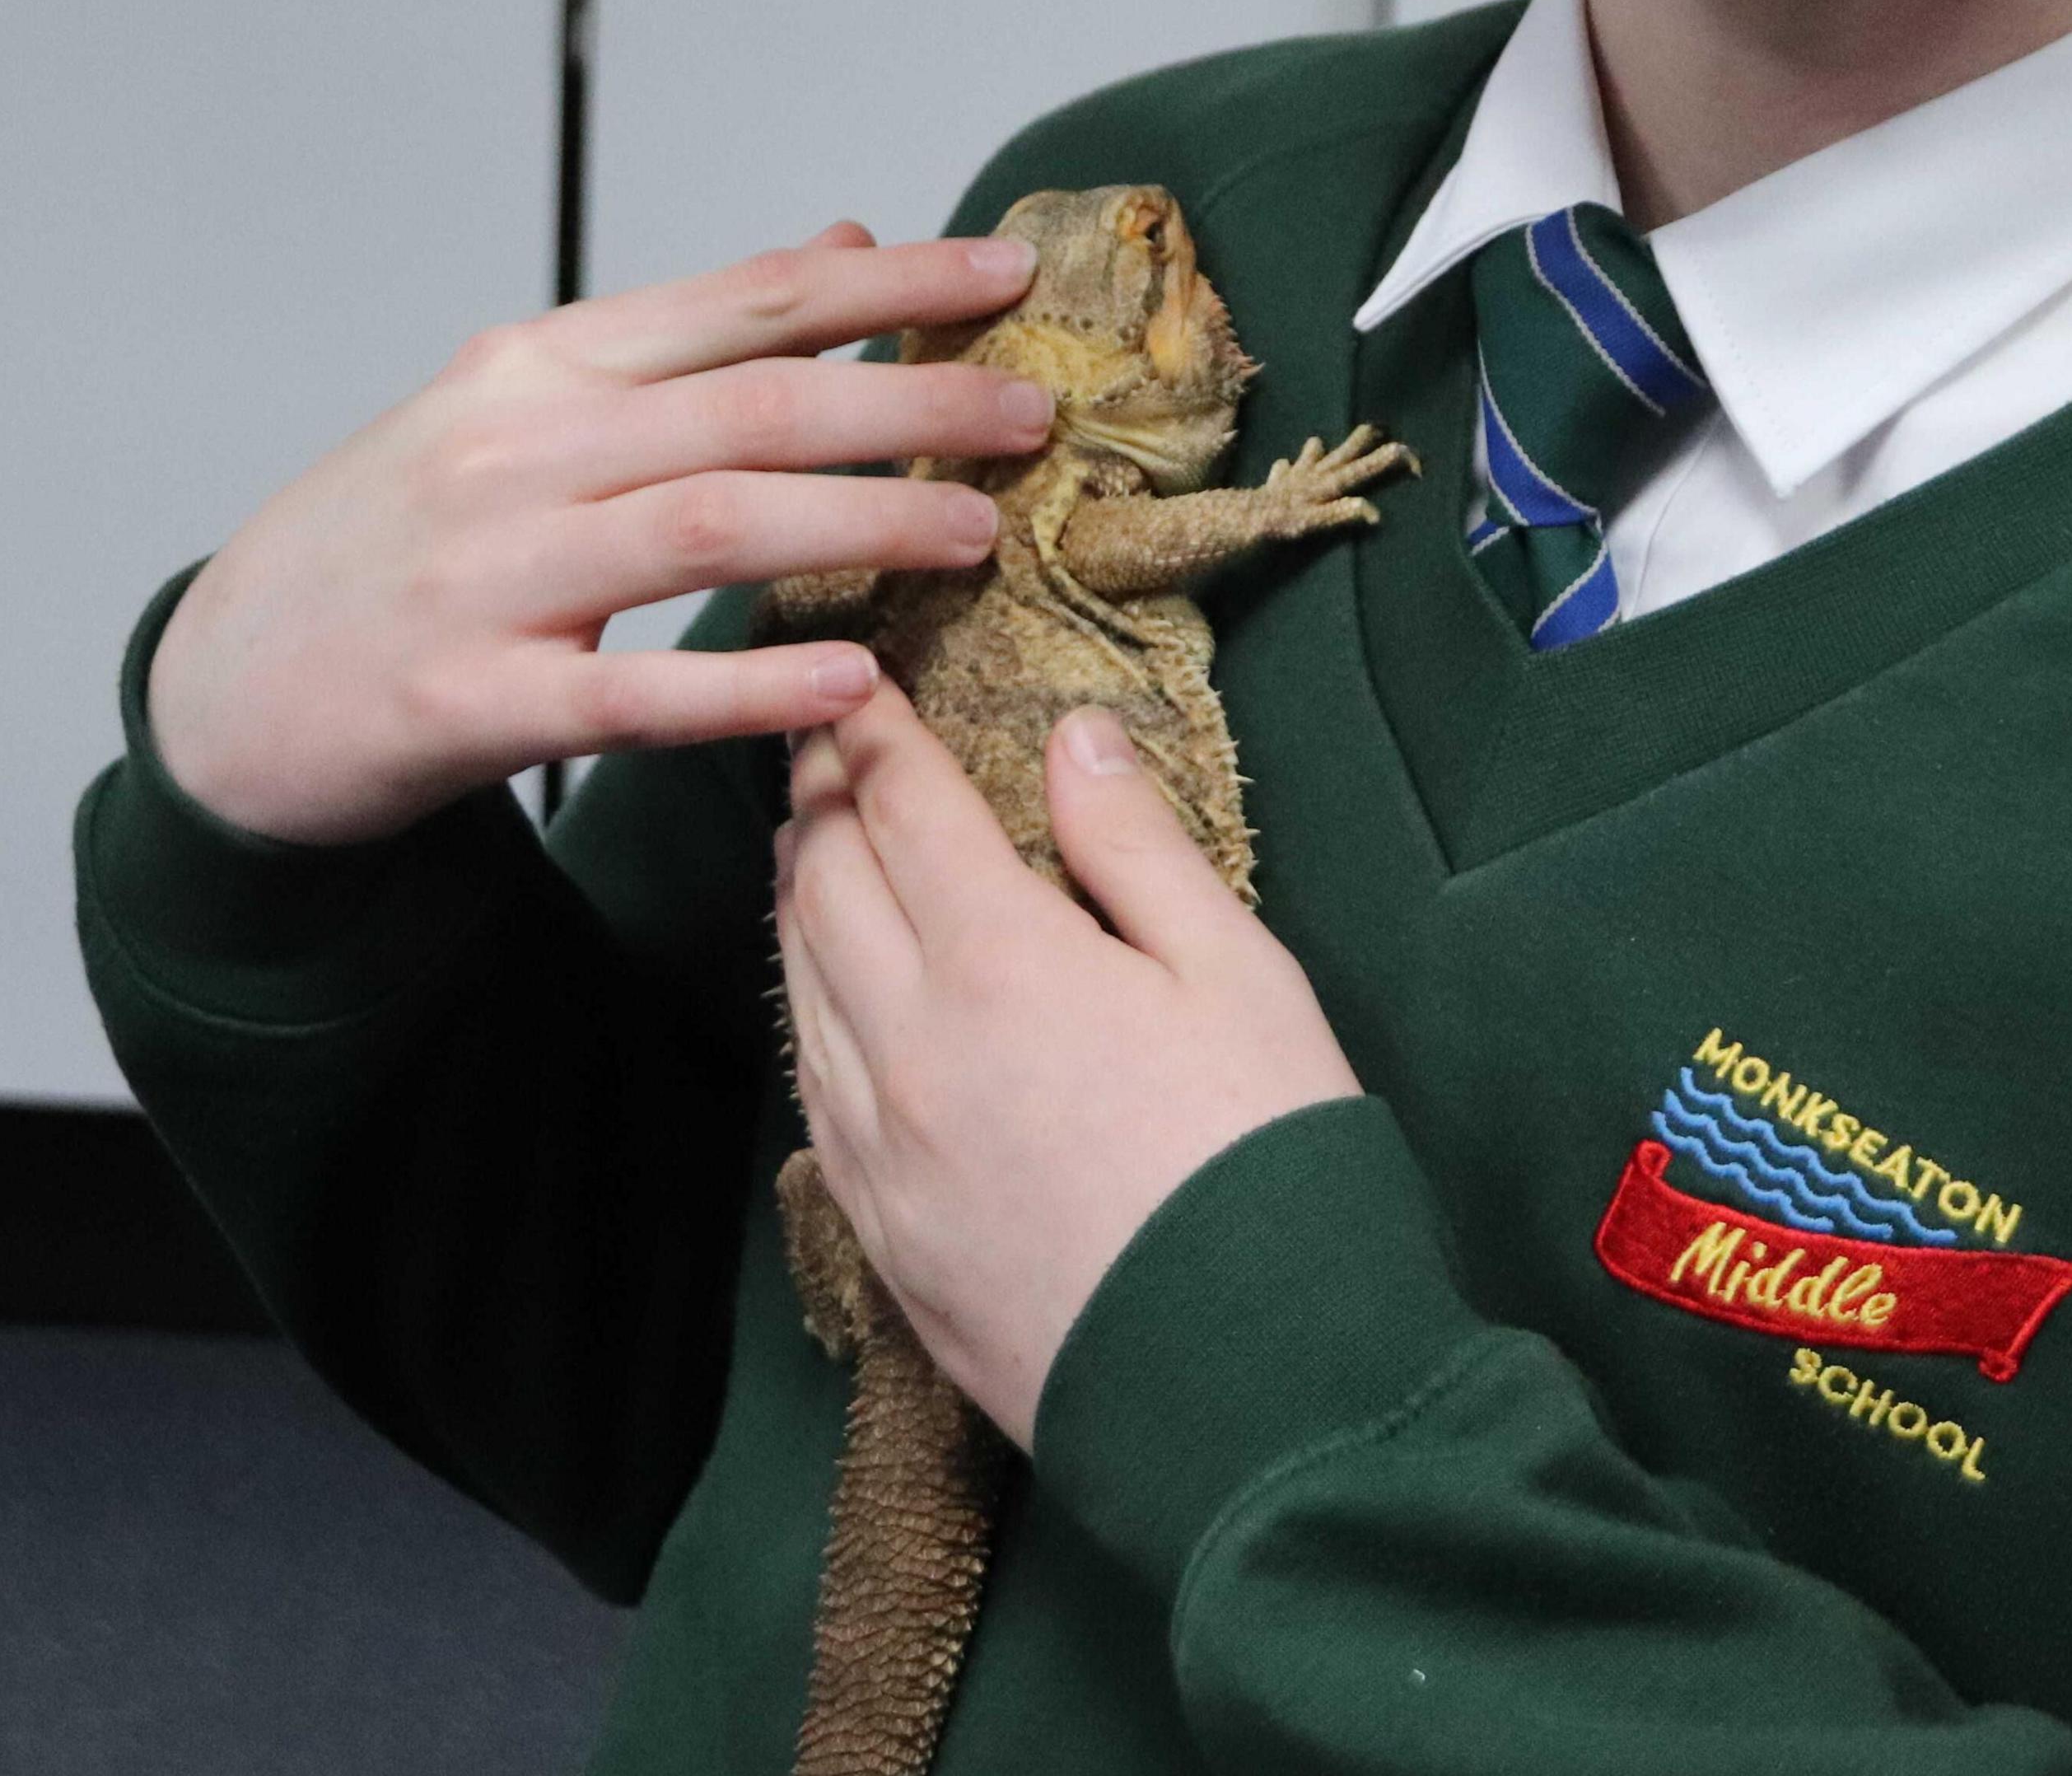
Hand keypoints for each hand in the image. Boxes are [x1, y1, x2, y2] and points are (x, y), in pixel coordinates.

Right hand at [147, 221, 1057, 844]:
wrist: (223, 690)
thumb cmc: (395, 545)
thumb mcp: (524, 405)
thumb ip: (689, 338)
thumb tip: (842, 244)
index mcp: (540, 368)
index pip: (744, 303)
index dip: (886, 289)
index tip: (1003, 277)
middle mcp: (518, 451)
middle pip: (751, 408)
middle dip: (909, 405)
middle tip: (1032, 420)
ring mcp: (491, 576)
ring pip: (709, 528)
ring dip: (858, 525)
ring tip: (975, 536)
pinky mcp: (473, 702)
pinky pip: (636, 694)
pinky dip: (750, 685)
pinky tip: (852, 685)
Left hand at [773, 688, 1361, 1446]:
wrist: (1253, 1388)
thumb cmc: (1272, 1166)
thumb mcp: (1240, 977)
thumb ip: (1138, 848)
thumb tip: (1074, 739)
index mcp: (1003, 963)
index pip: (903, 809)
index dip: (875, 732)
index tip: (860, 683)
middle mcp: (911, 1046)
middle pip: (822, 885)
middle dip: (819, 800)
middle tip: (828, 748)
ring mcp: (883, 1146)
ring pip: (799, 984)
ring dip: (800, 899)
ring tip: (816, 850)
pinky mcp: (881, 1230)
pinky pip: (816, 1085)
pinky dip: (812, 1008)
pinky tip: (834, 995)